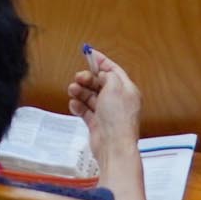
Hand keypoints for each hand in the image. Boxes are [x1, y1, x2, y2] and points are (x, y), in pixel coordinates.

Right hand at [69, 49, 144, 191]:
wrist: (113, 146)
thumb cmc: (118, 119)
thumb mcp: (114, 87)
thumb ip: (108, 76)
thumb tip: (103, 75)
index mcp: (127, 90)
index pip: (114, 70)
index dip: (101, 61)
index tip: (89, 53)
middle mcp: (118, 101)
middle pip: (100, 83)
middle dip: (88, 79)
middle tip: (78, 78)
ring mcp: (108, 113)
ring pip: (91, 97)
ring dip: (81, 92)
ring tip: (73, 91)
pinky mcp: (98, 124)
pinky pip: (86, 111)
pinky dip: (79, 106)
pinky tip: (74, 104)